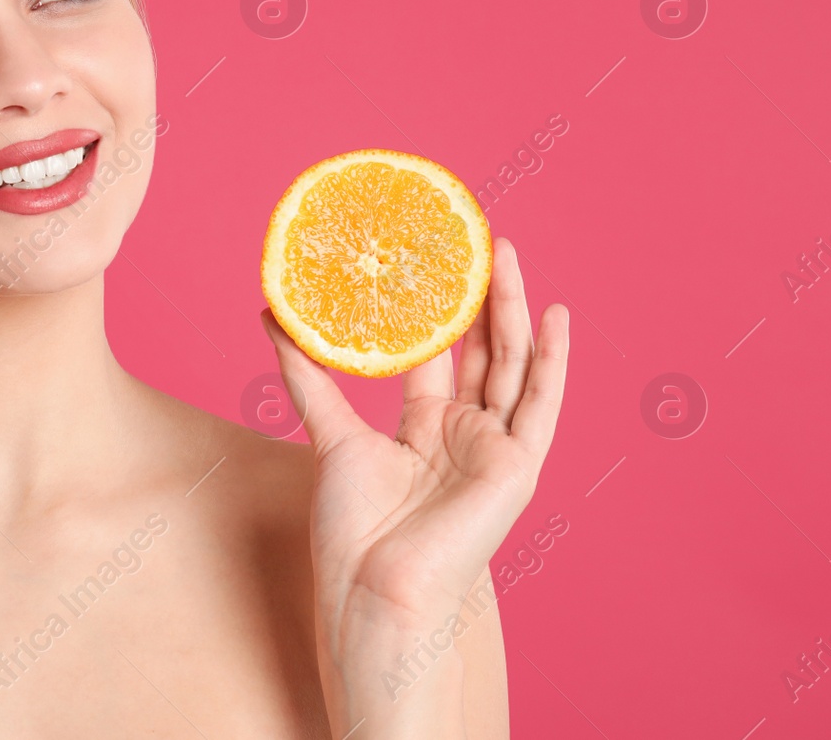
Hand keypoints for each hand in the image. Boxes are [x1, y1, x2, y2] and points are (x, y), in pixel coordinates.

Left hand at [261, 236, 568, 652]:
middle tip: (476, 240)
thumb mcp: (329, 435)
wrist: (375, 589)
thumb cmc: (352, 531)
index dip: (439, 309)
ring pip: (509, 364)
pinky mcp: (516, 467)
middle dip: (480, 296)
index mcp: (426, 431)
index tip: (433, 260)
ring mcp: (494, 449)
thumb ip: (307, 376)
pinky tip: (558, 315)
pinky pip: (540, 404)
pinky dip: (552, 360)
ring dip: (512, 309)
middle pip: (480, 351)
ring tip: (505, 253)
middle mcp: (465, 435)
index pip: (440, 355)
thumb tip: (272, 316)